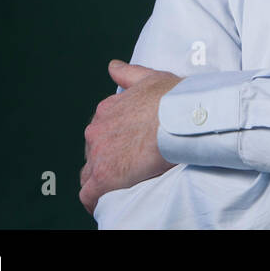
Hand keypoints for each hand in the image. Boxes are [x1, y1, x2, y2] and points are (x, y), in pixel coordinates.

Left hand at [79, 60, 182, 216]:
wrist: (181, 116)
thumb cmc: (172, 98)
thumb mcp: (150, 77)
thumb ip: (128, 73)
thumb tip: (113, 67)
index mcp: (107, 109)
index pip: (101, 131)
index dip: (113, 143)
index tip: (127, 149)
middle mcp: (97, 130)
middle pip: (94, 153)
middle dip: (107, 161)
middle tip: (129, 169)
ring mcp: (99, 154)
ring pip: (89, 174)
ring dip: (100, 182)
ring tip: (119, 188)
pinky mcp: (104, 176)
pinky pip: (90, 196)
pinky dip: (96, 201)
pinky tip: (107, 203)